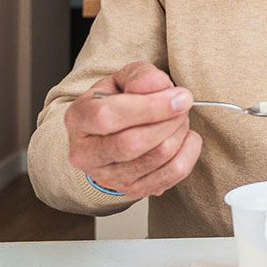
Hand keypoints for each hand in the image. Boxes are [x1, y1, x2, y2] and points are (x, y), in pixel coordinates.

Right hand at [64, 61, 202, 197]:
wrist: (111, 134)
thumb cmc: (117, 103)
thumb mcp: (123, 79)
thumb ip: (140, 76)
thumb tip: (157, 84)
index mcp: (78, 119)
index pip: (108, 116)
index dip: (150, 107)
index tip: (180, 97)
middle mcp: (86, 154)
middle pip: (132, 143)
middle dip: (169, 121)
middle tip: (182, 105)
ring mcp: (107, 177)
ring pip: (157, 158)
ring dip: (179, 133)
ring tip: (179, 118)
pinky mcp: (131, 190)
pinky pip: (172, 174)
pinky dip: (188, 152)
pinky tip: (184, 137)